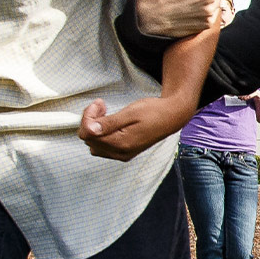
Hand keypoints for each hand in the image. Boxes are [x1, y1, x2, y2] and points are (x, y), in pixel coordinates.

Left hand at [79, 95, 193, 161]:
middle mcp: (120, 153)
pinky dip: (102, 133)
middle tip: (101, 106)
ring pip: (94, 144)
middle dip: (90, 120)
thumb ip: (109, 123)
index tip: (98, 104)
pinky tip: (110, 121)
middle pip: (89, 140)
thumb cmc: (155, 112)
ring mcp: (122, 154)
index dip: (88, 117)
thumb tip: (90, 129)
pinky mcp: (124, 151)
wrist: (171, 116)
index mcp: (121, 144)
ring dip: (95, 127)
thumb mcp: (130, 113)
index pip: (88, 134)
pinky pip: (103, 146)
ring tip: (105, 113)